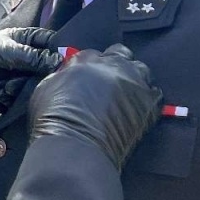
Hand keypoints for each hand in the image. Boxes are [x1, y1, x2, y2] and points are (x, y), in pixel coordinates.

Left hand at [0, 26, 62, 117]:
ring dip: (33, 84)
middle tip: (44, 74)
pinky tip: (6, 92)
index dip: (58, 47)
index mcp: (23, 42)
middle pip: (48, 65)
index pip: (48, 42)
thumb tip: (57, 60)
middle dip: (49, 70)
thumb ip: (29, 56)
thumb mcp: (1, 49)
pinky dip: (19, 96)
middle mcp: (25, 61)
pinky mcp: (14, 97)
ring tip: (15, 82)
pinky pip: (27, 98)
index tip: (67, 56)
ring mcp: (20, 79)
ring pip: (40, 83)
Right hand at [29, 45, 160, 170]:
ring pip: (142, 70)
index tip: (88, 77)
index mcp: (85, 59)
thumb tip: (67, 77)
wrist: (75, 146)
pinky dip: (147, 100)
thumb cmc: (53, 120)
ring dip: (134, 79)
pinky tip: (138, 109)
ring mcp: (133, 82)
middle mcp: (112, 65)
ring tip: (127, 94)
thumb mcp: (45, 89)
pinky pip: (155, 94)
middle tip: (110, 80)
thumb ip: (61, 76)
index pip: (93, 53)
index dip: (91, 65)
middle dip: (116, 64)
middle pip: (121, 54)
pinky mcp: (148, 103)